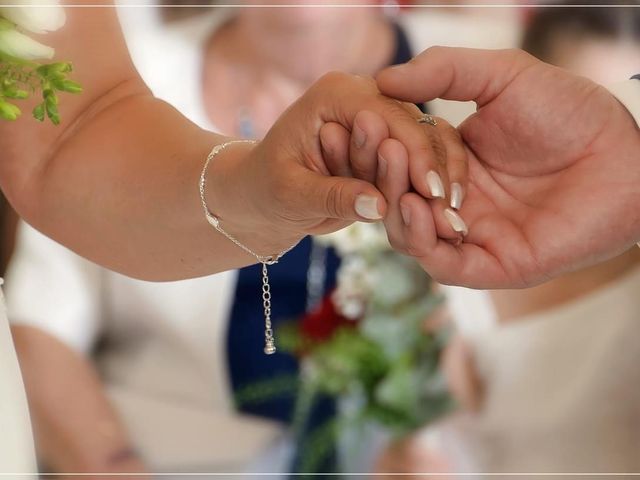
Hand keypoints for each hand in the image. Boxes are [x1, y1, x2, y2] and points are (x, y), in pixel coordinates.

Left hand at [206, 72, 463, 256]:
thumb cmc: (263, 190)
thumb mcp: (290, 193)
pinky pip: (417, 163)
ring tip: (454, 221)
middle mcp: (362, 99)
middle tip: (453, 212)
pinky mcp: (385, 148)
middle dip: (435, 170)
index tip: (435, 194)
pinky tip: (445, 216)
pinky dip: (430, 188)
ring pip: (423, 144)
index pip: (389, 117)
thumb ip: (332, 195)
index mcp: (336, 94)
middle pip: (414, 127)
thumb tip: (379, 205)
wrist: (259, 198)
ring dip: (439, 180)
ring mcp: (377, 122)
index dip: (416, 156)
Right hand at [377, 47, 639, 287]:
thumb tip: (383, 78)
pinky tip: (419, 207)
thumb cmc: (570, 113)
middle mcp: (456, 203)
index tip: (366, 122)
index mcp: (452, 164)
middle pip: (398, 202)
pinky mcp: (493, 266)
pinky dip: (424, 241)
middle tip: (381, 149)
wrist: (624, 152)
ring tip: (400, 178)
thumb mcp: (501, 76)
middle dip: (384, 178)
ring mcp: (472, 237)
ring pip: (411, 237)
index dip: (383, 146)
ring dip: (398, 209)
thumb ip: (444, 70)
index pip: (401, 163)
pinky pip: (444, 265)